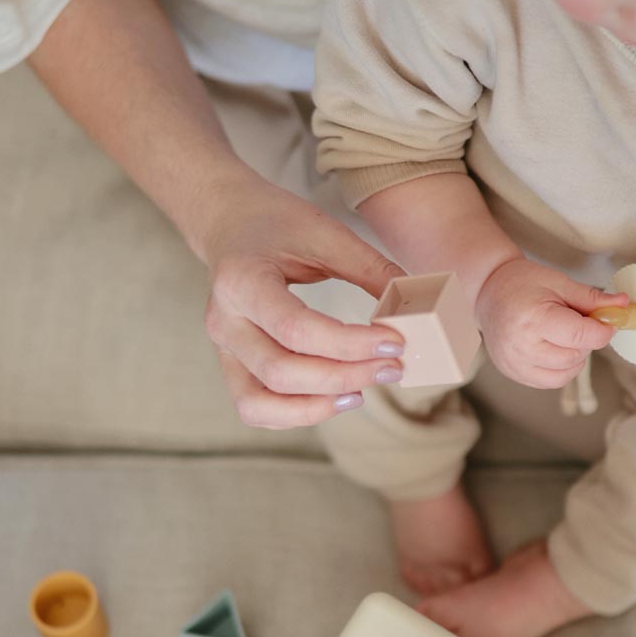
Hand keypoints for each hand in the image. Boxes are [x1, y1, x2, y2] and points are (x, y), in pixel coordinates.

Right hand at [200, 176, 407, 427]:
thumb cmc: (275, 222)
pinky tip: (335, 398)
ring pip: (259, 405)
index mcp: (241, 280)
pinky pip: (256, 409)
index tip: (393, 343)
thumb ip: (367, 268)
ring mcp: (222, 349)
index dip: (349, 344)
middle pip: (281, 373)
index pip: (296, 329)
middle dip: (343, 377)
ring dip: (314, 408)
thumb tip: (412, 308)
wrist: (230, 222)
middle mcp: (223, 321)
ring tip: (359, 394)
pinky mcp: (231, 366)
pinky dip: (296, 414)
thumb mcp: (324, 232)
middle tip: (390, 369)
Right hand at [476, 258, 625, 388]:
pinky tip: (553, 349)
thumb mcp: (559, 283)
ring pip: (565, 374)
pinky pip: (550, 381)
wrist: (489, 294)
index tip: (608, 321)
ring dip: (575, 357)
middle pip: (575, 357)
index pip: (582, 337)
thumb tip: (624, 307)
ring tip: (564, 337)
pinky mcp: (513, 373)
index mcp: (534, 320)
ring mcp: (515, 364)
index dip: (603, 331)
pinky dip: (560, 368)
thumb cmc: (522, 284)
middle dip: (587, 342)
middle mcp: (522, 346)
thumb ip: (592, 299)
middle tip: (579, 323)